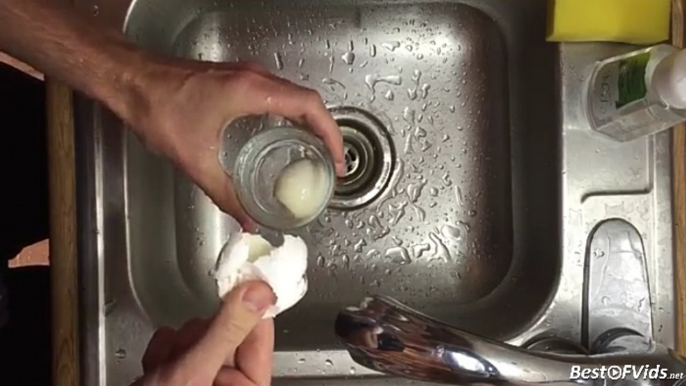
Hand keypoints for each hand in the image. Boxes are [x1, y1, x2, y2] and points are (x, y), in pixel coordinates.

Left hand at [122, 58, 345, 229]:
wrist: (131, 80)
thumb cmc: (159, 108)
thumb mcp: (196, 159)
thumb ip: (225, 194)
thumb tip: (247, 219)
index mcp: (252, 91)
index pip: (310, 107)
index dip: (331, 134)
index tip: (338, 159)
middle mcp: (255, 78)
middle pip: (308, 100)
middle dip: (326, 131)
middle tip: (331, 162)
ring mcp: (246, 76)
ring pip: (293, 95)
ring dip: (309, 122)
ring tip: (314, 152)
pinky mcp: (236, 79)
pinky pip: (277, 94)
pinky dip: (290, 116)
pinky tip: (283, 137)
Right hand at [132, 281, 275, 385]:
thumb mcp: (196, 371)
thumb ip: (227, 330)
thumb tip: (258, 293)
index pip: (260, 336)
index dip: (253, 307)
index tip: (250, 277)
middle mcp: (227, 385)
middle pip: (225, 331)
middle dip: (200, 337)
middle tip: (187, 352)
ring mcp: (201, 379)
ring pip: (196, 333)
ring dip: (176, 345)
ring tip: (164, 369)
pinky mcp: (176, 375)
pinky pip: (173, 342)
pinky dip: (160, 352)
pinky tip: (153, 370)